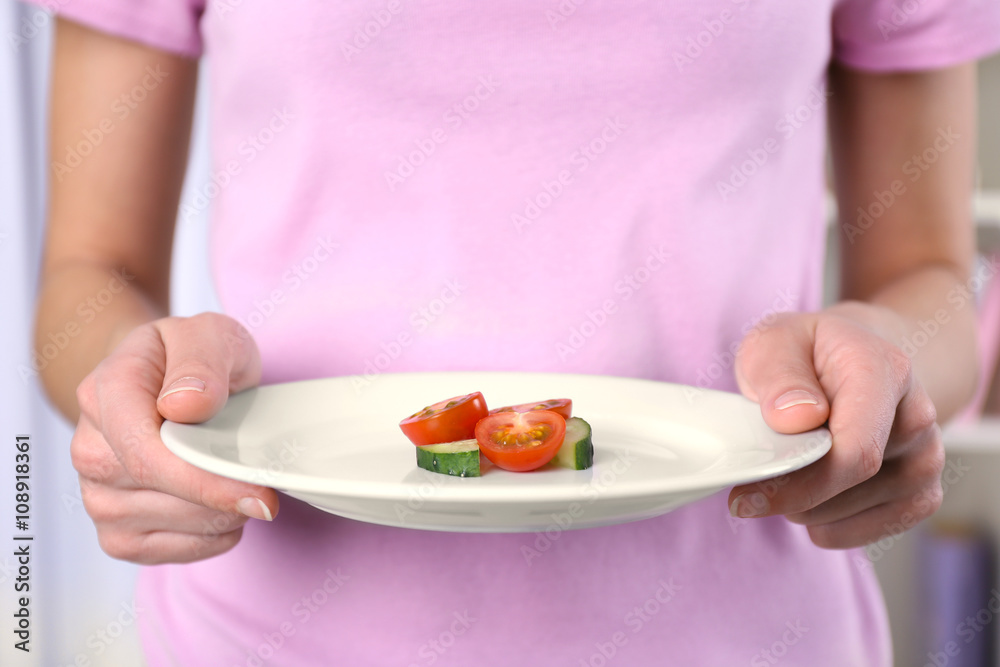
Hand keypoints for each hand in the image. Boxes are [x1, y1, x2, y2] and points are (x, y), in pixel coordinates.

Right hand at [72, 313, 277, 562]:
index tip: (260, 491)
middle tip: (260, 474)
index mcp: (106, 393)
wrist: (167, 382)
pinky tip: (222, 508)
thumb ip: (200, 361)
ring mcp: (96, 495)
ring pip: (170, 528)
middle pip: (162, 496)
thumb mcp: (210, 335)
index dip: (205, 481)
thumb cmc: (192, 359)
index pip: (145, 455)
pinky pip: (168, 554)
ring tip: (237, 481)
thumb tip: (185, 405)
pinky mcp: (116, 532)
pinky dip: (210, 538)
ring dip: (221, 515)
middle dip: (224, 494)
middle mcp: (89, 448)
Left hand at [729, 301, 943, 548]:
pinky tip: (811, 492)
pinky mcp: (922, 494)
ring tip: (791, 465)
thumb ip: (779, 374)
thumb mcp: (775, 342)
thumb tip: (794, 418)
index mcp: (883, 371)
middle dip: (789, 493)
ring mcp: (925, 459)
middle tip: (756, 474)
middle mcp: (916, 417)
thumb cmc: (810, 353)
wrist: (858, 359)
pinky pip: (862, 533)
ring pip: (848, 514)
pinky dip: (824, 523)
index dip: (798, 484)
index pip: (854, 451)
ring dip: (803, 506)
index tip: (746, 496)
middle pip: (848, 487)